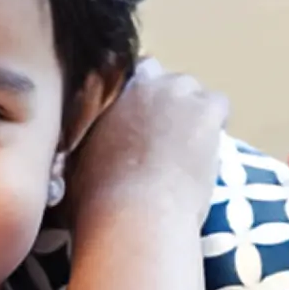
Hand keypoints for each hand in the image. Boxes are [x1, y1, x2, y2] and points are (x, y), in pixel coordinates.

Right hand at [70, 59, 227, 224]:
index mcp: (106, 92)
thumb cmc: (97, 198)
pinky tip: (205, 151)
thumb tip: (70, 154)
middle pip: (161, 77)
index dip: (136, 98)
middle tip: (163, 137)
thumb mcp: (75, 163)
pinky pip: (218, 105)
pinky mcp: (206, 108)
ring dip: (190, 113)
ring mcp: (175, 91)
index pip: (125, 76)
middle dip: (164, 102)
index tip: (138, 120)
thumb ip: (82, 144)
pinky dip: (215, 124)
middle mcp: (140, 82)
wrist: (134, 213)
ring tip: (186, 149)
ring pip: (192, 91)